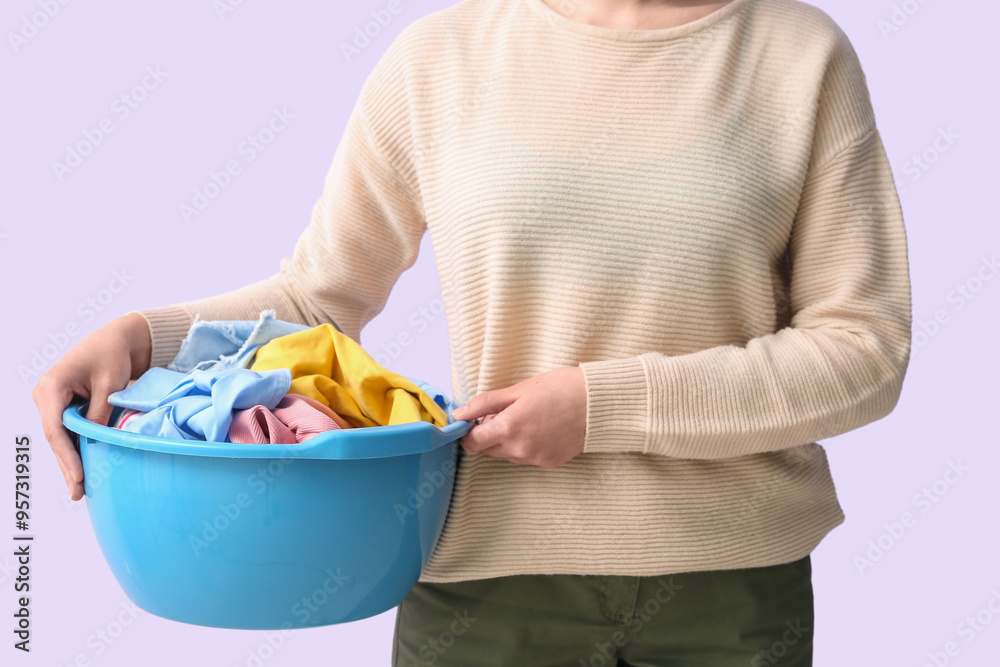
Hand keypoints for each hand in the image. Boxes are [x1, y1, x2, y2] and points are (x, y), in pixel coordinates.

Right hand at [30, 312, 152, 500]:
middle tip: (78, 492)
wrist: (117, 340)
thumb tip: (98, 441)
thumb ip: (101, 413)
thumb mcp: (110, 384)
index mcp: (51, 387)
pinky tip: (84, 470)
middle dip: (67, 465)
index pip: (54, 428)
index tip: (79, 476)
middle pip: (55, 438)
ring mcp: (53, 403)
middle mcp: (46, 396)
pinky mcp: (65, 407)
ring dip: (71, 461)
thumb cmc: (112, 354)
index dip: (67, 455)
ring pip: (61, 438)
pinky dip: (77, 449)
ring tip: (81, 489)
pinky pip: (69, 432)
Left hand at [451, 366, 586, 468]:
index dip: (469, 431)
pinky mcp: (549, 464)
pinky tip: (541, 428)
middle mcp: (520, 450)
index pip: (472, 443)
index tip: (474, 420)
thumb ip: (485, 403)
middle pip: (488, 450)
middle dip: (489, 434)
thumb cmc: (561, 388)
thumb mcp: (518, 389)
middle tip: (507, 412)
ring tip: (527, 418)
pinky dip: (525, 446)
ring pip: (506, 455)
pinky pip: (526, 458)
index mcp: (509, 428)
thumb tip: (460, 414)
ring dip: (507, 441)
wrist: (600, 402)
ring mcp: (536, 459)